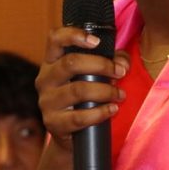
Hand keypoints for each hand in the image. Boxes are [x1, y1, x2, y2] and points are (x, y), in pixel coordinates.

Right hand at [35, 26, 128, 149]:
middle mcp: (45, 79)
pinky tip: (112, 110)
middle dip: (101, 65)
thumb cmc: (84, 97)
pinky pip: (79, 117)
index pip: (55, 39)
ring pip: (78, 90)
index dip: (73, 35)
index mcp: (52, 61)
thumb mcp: (95, 75)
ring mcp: (47, 101)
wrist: (70, 134)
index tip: (96, 41)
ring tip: (120, 94)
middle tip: (120, 72)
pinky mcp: (53, 123)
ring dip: (105, 91)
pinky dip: (100, 113)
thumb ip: (112, 62)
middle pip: (71, 63)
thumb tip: (123, 62)